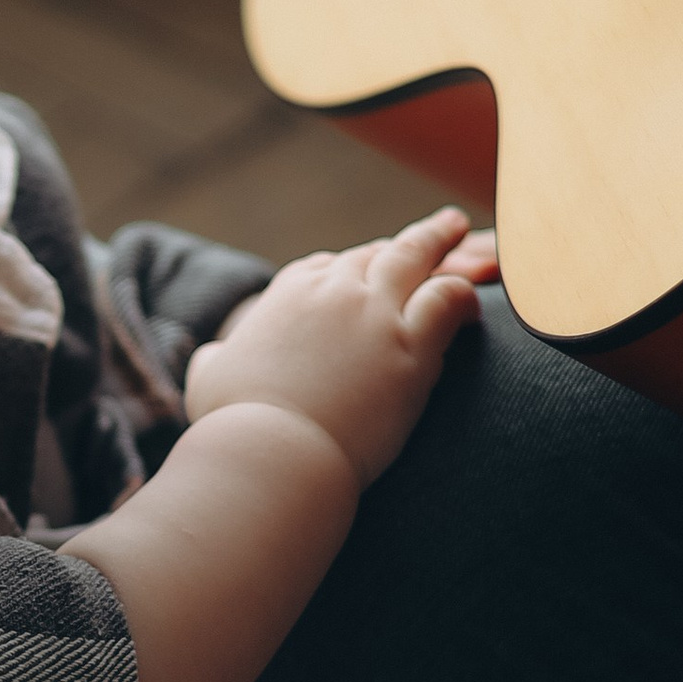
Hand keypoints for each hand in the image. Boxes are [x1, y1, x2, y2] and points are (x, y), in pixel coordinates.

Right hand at [184, 212, 488, 486]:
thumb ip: (214, 359)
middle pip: (375, 255)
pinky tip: (474, 303)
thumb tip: (212, 356)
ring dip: (439, 239)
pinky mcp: (411, 345)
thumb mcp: (208, 380)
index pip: (327, 267)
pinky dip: (463, 292)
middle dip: (401, 245)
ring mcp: (374, 313)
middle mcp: (333, 291)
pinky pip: (449, 298)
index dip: (350, 268)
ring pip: (416, 258)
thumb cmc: (235, 426)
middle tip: (430, 234)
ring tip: (457, 228)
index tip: (365, 274)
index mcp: (288, 293)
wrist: (272, 453)